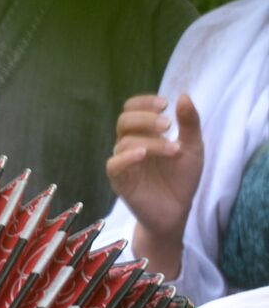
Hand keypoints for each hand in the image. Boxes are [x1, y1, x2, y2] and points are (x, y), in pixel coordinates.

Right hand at [108, 94, 202, 268]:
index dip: (144, 103)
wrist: (177, 212)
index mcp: (144, 134)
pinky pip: (114, 164)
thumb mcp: (193, 148)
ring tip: (174, 151)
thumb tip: (183, 95)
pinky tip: (143, 155)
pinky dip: (126, 157)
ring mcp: (124, 163)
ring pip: (124, 141)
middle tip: (168, 125)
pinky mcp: (120, 181)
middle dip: (145, 118)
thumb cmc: (182, 180)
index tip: (165, 104)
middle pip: (124, 121)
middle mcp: (130, 145)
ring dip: (150, 141)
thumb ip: (189, 124)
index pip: (132, 109)